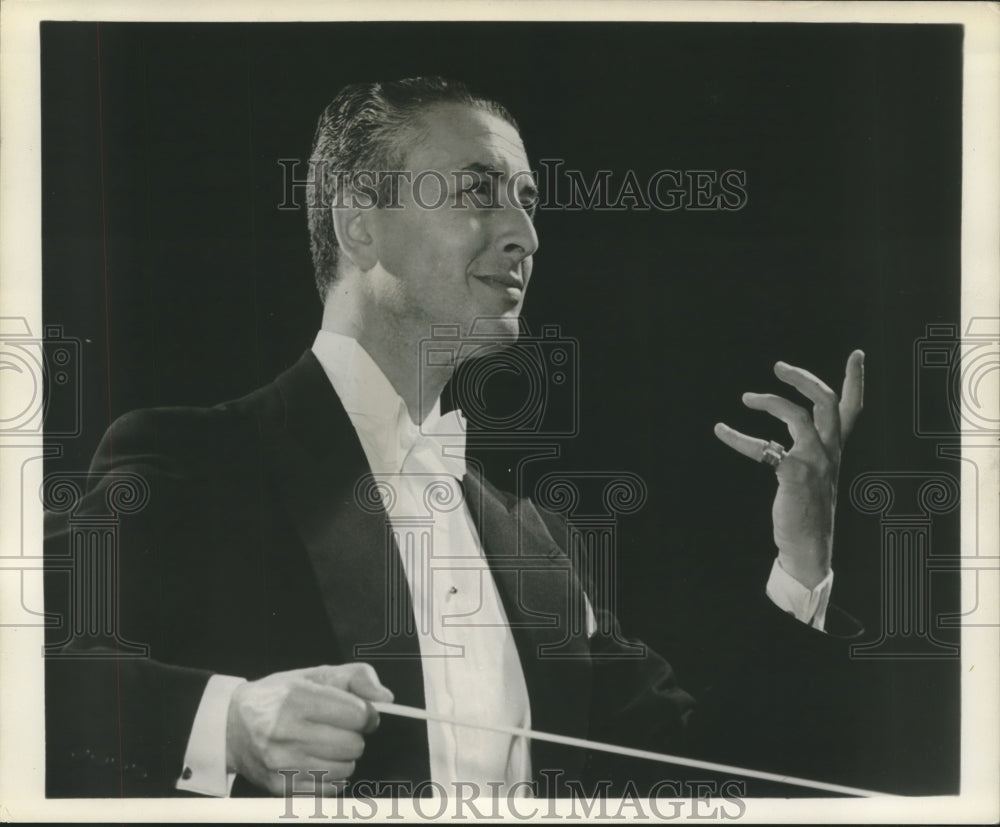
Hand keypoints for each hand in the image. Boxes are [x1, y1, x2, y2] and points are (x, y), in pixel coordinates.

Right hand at [226, 662, 392, 795]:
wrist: (231, 725)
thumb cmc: (278, 696)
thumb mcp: (314, 674)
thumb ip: (355, 677)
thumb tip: (385, 698)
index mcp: (295, 698)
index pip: (356, 715)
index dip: (366, 713)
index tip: (359, 712)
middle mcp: (285, 732)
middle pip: (353, 744)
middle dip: (354, 735)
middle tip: (338, 728)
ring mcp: (281, 763)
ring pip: (345, 769)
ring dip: (344, 757)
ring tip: (327, 743)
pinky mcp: (280, 787)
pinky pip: (329, 788)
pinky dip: (331, 775)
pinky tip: (318, 760)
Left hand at [714, 350, 864, 588]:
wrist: (809, 547)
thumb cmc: (806, 509)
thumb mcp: (812, 473)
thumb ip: (802, 450)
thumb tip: (779, 435)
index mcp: (835, 449)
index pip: (852, 408)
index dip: (856, 379)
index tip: (857, 354)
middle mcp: (830, 451)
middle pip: (826, 401)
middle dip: (803, 378)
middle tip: (778, 367)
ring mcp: (815, 462)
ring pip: (798, 415)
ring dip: (771, 401)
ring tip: (747, 398)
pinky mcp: (795, 475)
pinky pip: (765, 448)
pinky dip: (739, 438)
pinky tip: (722, 431)